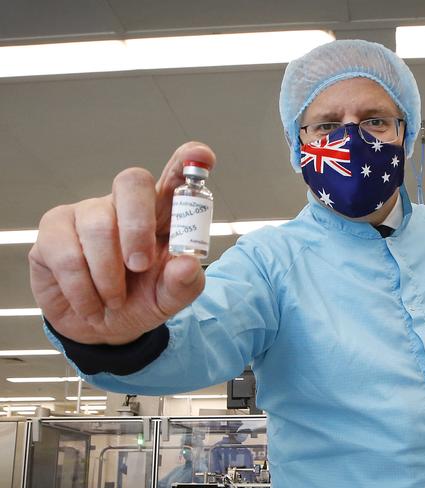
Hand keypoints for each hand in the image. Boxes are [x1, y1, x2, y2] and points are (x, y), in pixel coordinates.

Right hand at [29, 142, 215, 344]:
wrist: (100, 330)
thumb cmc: (139, 301)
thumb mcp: (168, 299)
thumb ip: (184, 284)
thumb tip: (187, 265)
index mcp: (162, 215)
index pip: (177, 178)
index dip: (188, 161)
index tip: (201, 155)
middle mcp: (125, 205)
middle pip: (131, 181)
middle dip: (137, 225)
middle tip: (140, 266)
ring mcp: (87, 213)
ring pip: (98, 225)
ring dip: (108, 275)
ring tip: (115, 300)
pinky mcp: (53, 229)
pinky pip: (66, 253)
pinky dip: (82, 288)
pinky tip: (90, 302)